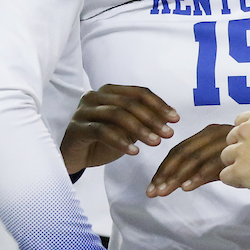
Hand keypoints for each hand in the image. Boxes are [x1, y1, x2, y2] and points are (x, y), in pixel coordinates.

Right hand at [61, 85, 177, 174]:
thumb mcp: (125, 130)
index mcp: (109, 92)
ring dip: (140, 129)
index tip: (175, 119)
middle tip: (169, 133)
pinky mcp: (76, 128)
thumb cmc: (101, 141)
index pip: (138, 92)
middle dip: (152, 118)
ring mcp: (84, 110)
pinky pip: (101, 131)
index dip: (159, 104)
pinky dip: (120, 141)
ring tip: (156, 143)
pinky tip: (134, 151)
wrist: (73, 157)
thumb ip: (142, 122)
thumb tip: (169, 120)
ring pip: (116, 114)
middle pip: (129, 102)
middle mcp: (95, 96)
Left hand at [146, 124, 232, 196]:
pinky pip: (212, 164)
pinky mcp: (236, 152)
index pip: (179, 150)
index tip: (153, 185)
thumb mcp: (222, 164)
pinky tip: (186, 187)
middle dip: (165, 173)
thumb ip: (202, 171)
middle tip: (153, 191)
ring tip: (164, 191)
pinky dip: (197, 176)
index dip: (164, 168)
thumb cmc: (248, 158)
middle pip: (183, 152)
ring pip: (194, 158)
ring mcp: (225, 141)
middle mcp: (214, 133)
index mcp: (208, 134)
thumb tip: (181, 184)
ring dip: (177, 176)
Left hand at [219, 110, 249, 196]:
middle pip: (231, 139)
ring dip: (236, 165)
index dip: (245, 134)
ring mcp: (241, 150)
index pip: (239, 121)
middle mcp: (246, 130)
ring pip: (226, 157)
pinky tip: (245, 183)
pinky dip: (234, 180)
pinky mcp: (239, 170)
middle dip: (240, 149)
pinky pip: (225, 176)